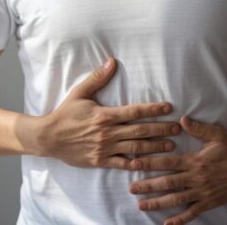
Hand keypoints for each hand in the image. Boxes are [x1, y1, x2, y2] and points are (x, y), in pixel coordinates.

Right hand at [35, 57, 181, 168]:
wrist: (48, 137)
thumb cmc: (65, 114)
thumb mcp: (80, 93)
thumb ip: (98, 78)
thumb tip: (112, 61)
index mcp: (105, 115)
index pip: (135, 111)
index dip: (153, 109)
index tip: (168, 108)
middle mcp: (108, 132)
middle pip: (140, 130)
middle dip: (161, 129)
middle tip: (177, 128)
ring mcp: (105, 148)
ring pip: (135, 148)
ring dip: (155, 146)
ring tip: (170, 145)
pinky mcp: (100, 161)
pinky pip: (122, 164)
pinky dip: (136, 164)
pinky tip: (149, 163)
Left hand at [128, 116, 226, 224]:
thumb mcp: (216, 134)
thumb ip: (198, 128)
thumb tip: (182, 119)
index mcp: (195, 160)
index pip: (168, 162)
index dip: (150, 163)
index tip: (134, 163)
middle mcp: (196, 178)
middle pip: (167, 182)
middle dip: (148, 185)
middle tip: (131, 188)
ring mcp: (202, 192)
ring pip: (176, 199)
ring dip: (158, 202)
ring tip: (142, 205)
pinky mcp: (209, 202)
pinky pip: (192, 213)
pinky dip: (179, 219)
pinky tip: (167, 224)